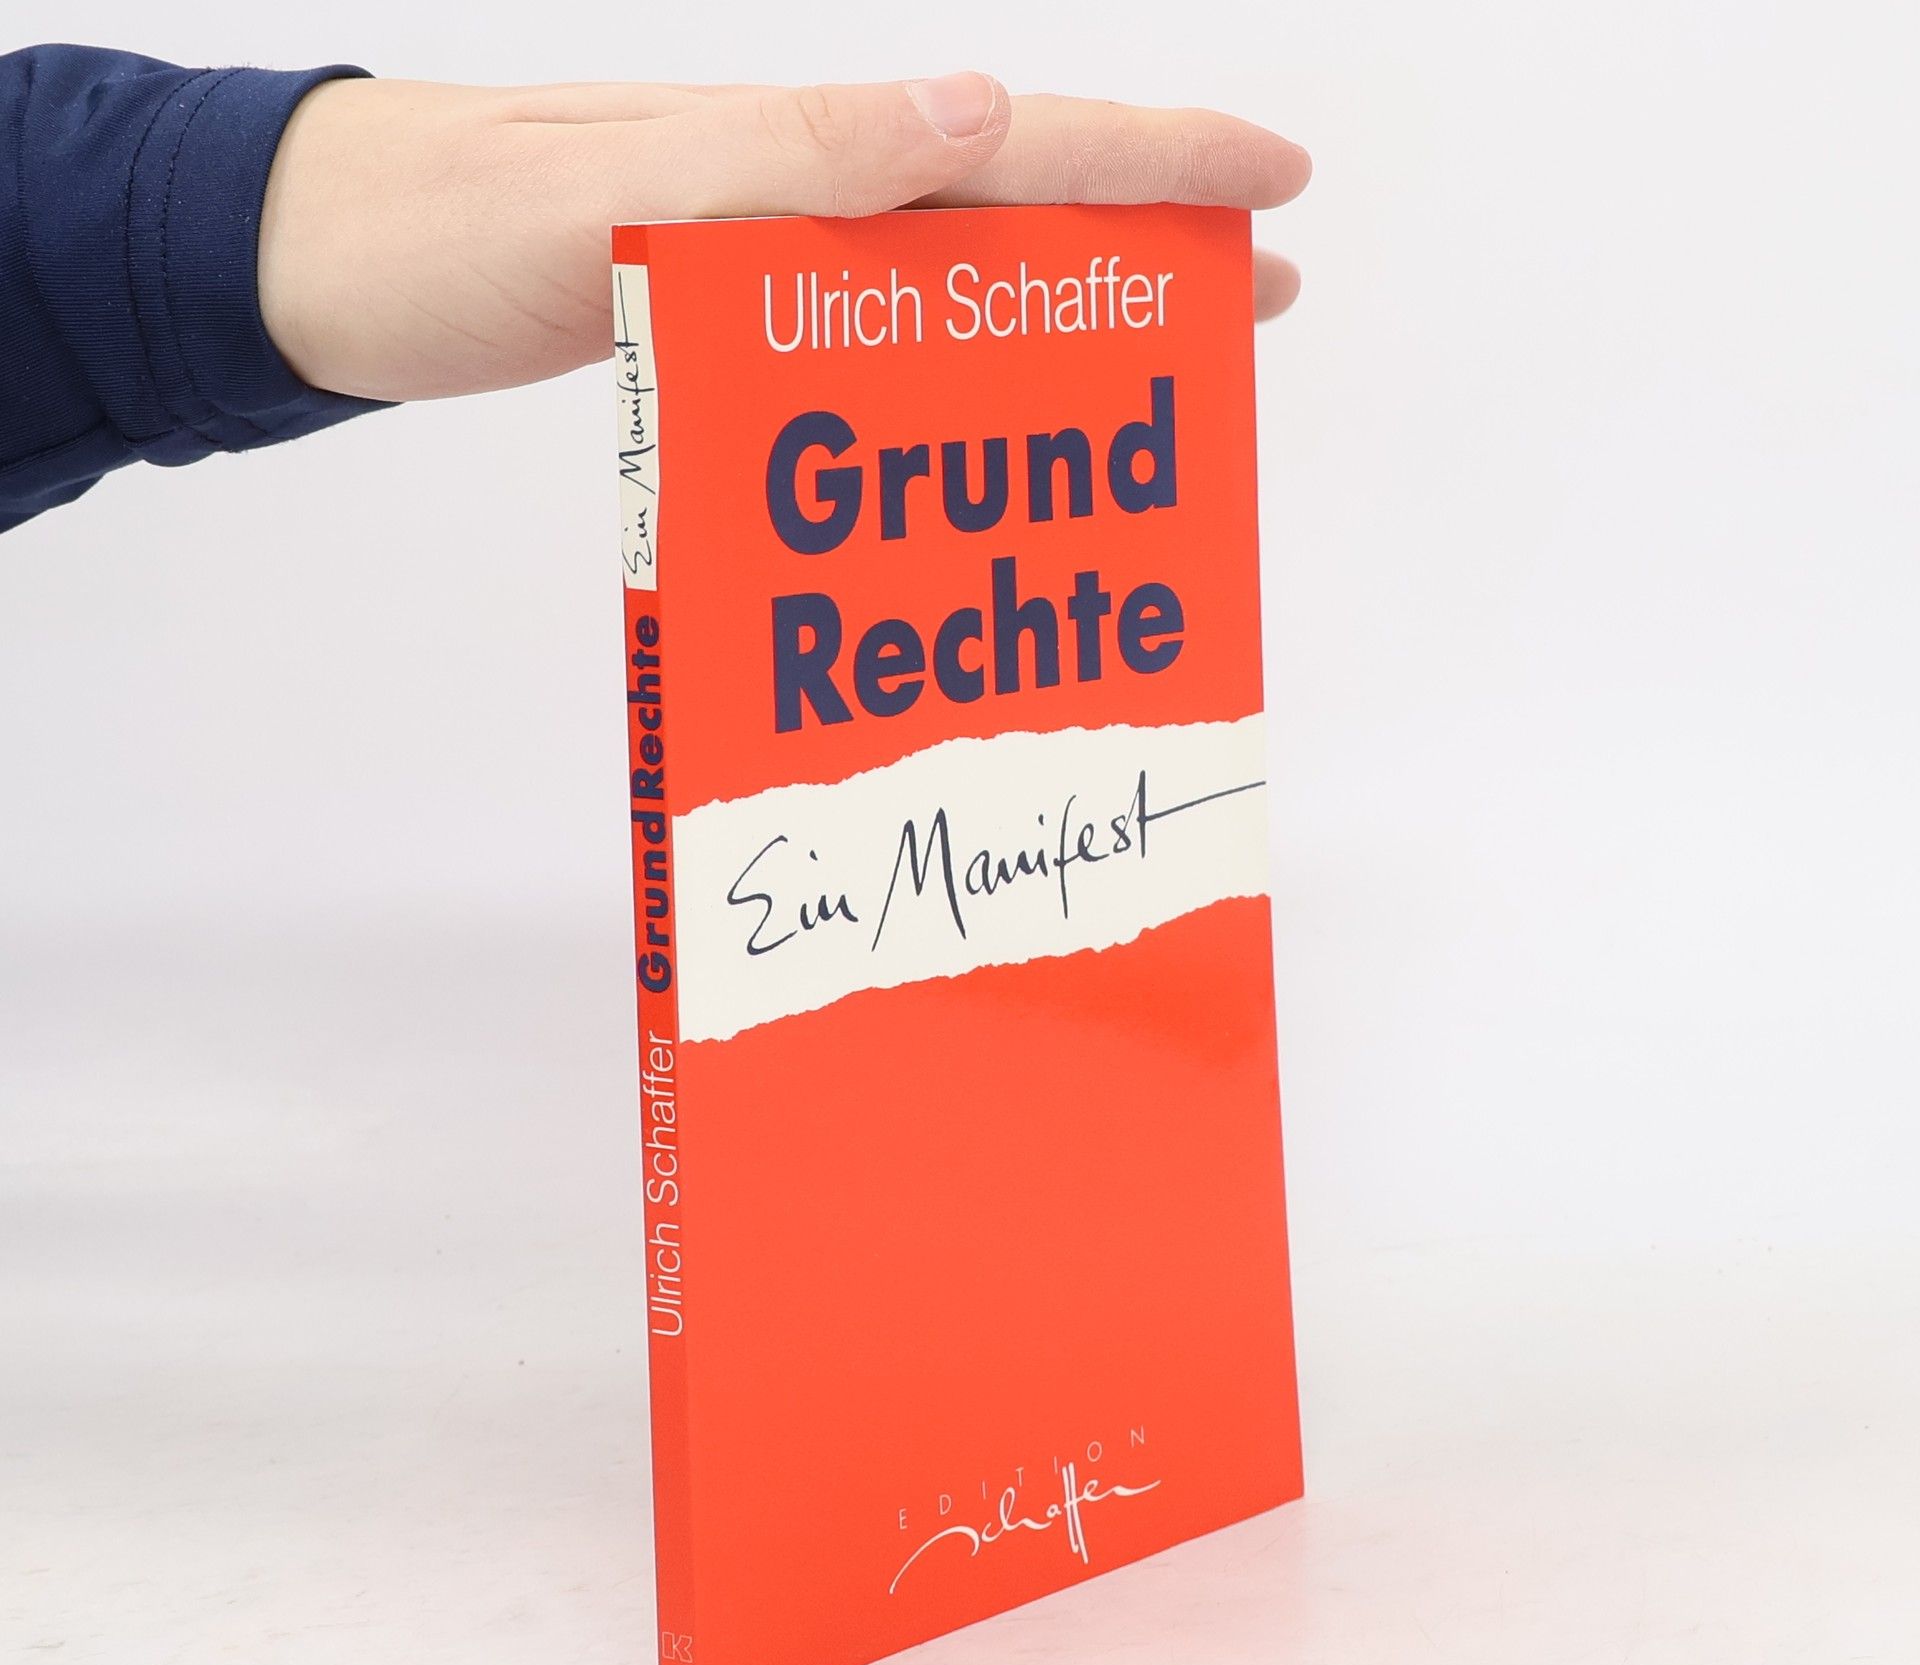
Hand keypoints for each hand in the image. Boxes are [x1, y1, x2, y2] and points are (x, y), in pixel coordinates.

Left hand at [258, 74, 1309, 402]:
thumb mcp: (614, 192)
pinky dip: (938, 385)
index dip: (1153, 163)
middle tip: (1258, 304)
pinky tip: (961, 438)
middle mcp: (799, 196)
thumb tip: (975, 113)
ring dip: (1054, 327)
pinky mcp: (715, 318)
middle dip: (1143, 249)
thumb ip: (790, 158)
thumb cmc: (446, 229)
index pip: (1014, 144)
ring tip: (1140, 388)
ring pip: (949, 285)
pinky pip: (866, 343)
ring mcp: (761, 258)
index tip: (1274, 184)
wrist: (324, 260)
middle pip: (1011, 211)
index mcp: (798, 155)